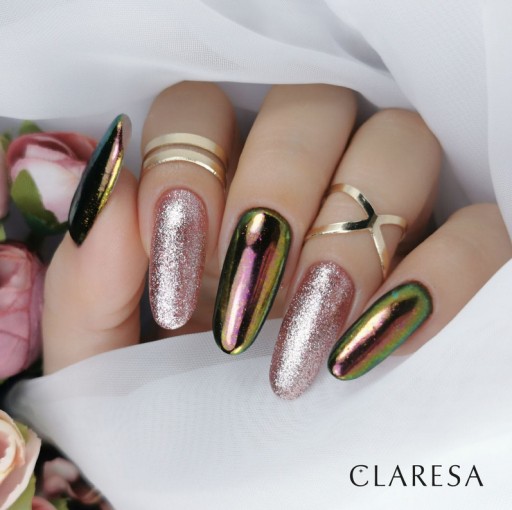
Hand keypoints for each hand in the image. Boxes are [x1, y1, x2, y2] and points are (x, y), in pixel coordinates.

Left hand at [43, 82, 511, 399]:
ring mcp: (382, 209)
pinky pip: (480, 230)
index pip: (198, 108)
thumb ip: (92, 274)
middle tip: (248, 304)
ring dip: (354, 237)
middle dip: (280, 194)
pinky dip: (442, 278)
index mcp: (213, 182)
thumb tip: (113, 193)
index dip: (186, 169)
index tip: (176, 275)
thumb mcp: (104, 349)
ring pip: (402, 146)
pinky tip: (379, 345)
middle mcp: (303, 175)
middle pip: (312, 108)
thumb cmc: (161, 397)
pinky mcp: (449, 255)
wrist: (231, 461)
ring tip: (317, 326)